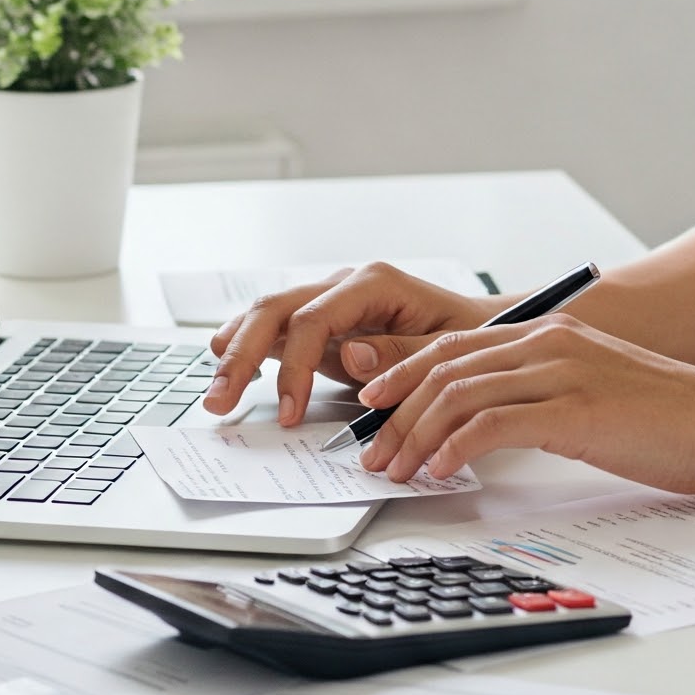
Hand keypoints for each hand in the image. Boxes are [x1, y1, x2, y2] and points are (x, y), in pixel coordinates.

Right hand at [203, 263, 499, 424]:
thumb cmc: (469, 336)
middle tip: (219, 402)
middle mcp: (345, 285)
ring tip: (216, 395)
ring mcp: (330, 301)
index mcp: (374, 283)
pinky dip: (249, 348)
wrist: (479, 328)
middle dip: (242, 355)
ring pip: (267, 314)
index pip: (313, 318)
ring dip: (236, 352)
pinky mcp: (322, 322)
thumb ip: (400, 351)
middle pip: (277, 308)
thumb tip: (350, 352)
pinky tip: (228, 372)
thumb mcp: (447, 347)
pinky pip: (277, 330)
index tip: (288, 412)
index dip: (293, 366)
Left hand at [353, 313, 694, 493]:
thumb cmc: (672, 418)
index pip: (456, 347)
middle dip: (396, 412)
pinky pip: (493, 423)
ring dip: (415, 434)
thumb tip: (493, 425)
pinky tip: (441, 472)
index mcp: (553, 334)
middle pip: (446, 367)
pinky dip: (455, 447)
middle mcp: (552, 343)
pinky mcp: (576, 411)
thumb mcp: (597, 391)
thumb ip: (547, 395)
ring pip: (459, 393)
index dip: (405, 376)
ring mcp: (563, 373)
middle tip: (373, 452)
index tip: (374, 408)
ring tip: (396, 469)